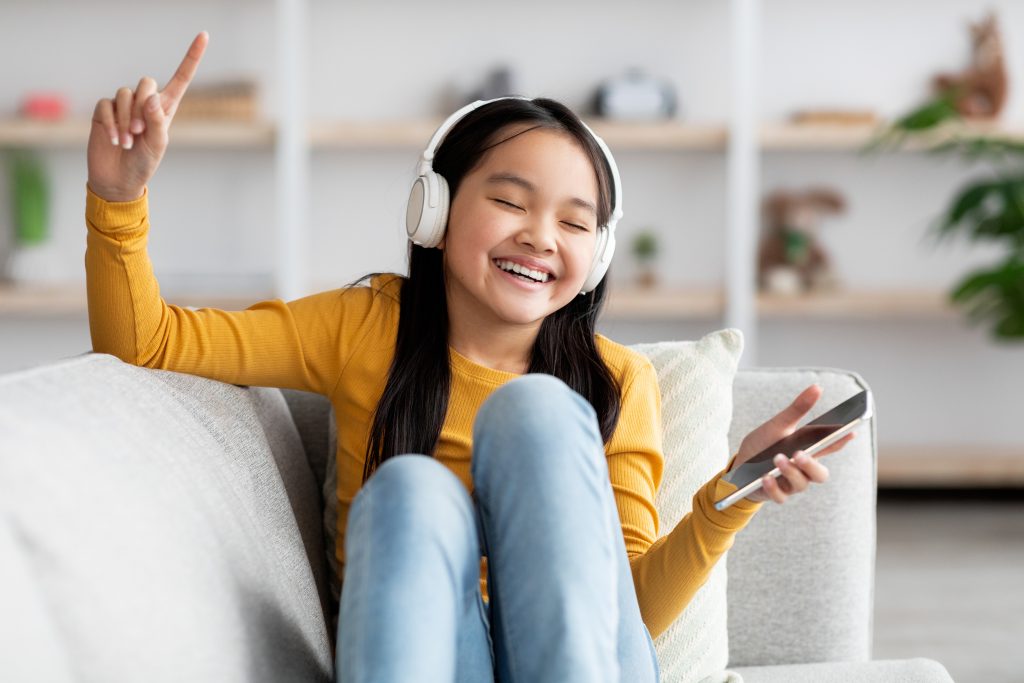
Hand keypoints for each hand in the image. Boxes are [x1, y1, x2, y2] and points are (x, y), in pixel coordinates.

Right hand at [86, 31, 208, 201]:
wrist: (119, 179)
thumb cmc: (144, 163)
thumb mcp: (157, 145)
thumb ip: (157, 121)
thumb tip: (151, 98)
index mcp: (165, 108)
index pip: (180, 78)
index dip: (192, 57)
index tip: (204, 35)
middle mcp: (144, 103)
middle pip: (145, 82)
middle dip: (142, 106)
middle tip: (139, 131)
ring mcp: (123, 106)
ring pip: (124, 94)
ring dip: (125, 119)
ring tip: (128, 141)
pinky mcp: (104, 111)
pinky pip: (106, 105)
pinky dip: (111, 123)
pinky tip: (116, 141)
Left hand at [731, 384, 855, 504]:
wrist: (738, 466)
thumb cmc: (763, 445)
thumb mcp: (778, 425)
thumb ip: (797, 409)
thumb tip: (817, 387)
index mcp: (807, 450)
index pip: (830, 446)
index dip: (842, 440)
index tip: (851, 431)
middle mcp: (803, 469)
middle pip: (820, 474)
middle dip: (812, 465)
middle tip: (800, 454)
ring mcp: (790, 483)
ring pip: (801, 485)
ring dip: (790, 472)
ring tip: (777, 459)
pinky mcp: (776, 493)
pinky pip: (780, 496)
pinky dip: (773, 487)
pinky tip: (765, 477)